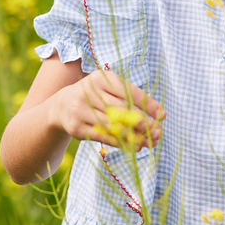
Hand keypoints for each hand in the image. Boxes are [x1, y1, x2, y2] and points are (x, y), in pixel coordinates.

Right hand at [49, 69, 164, 150]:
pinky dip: (120, 143)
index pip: (129, 92)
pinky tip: (134, 147)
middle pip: (121, 110)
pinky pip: (103, 136)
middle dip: (142, 122)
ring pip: (112, 125)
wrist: (62, 105)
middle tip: (158, 133)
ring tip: (149, 142)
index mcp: (102, 78)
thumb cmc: (96, 96)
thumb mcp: (110, 89)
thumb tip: (159, 116)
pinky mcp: (77, 127)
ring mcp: (80, 110)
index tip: (163, 116)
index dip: (147, 104)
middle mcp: (89, 92)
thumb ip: (131, 99)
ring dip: (133, 136)